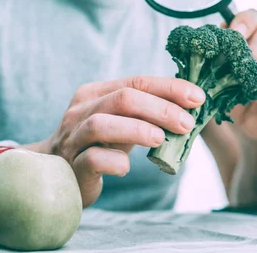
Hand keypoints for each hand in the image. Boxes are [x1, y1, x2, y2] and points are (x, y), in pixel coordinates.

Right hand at [42, 76, 204, 206]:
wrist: (58, 174)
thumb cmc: (99, 144)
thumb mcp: (121, 122)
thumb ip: (146, 113)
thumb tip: (191, 108)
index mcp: (95, 93)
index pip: (136, 82)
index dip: (169, 88)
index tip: (198, 98)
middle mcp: (81, 110)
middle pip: (122, 98)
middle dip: (160, 108)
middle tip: (187, 123)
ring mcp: (73, 137)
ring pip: (102, 124)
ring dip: (137, 129)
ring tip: (162, 139)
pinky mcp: (72, 166)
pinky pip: (92, 159)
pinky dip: (114, 161)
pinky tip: (127, 167)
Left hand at [225, 9, 256, 141]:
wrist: (249, 125)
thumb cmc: (234, 93)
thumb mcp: (220, 74)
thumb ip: (218, 55)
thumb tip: (213, 38)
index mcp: (254, 34)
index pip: (253, 16)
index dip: (243, 23)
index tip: (232, 36)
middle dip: (254, 47)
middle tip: (240, 66)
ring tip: (247, 86)